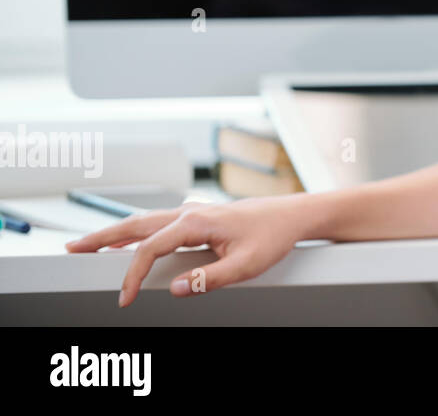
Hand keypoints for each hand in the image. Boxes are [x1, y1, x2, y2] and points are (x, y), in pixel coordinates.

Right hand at [64, 196, 310, 306]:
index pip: (150, 250)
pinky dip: (135, 230)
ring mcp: (193, 212)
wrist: (293, 215)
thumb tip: (173, 289)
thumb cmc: (273, 236)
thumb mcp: (246, 265)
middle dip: (101, 237)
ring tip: (89, 243)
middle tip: (72, 250)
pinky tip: (127, 239)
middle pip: (135, 225)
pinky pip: (158, 223)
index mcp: (196, 222)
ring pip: (144, 221)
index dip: (132, 276)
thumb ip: (208, 279)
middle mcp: (190, 212)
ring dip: (115, 232)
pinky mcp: (198, 217)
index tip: (125, 299)